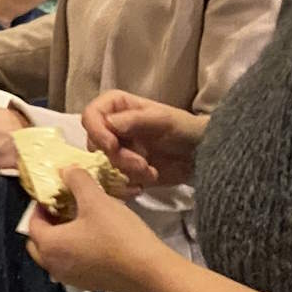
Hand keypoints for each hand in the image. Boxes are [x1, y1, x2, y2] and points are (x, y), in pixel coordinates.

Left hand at [26, 168, 178, 291]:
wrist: (150, 270)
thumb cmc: (118, 234)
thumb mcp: (95, 199)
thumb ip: (76, 181)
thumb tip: (65, 171)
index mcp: (50, 246)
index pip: (32, 224)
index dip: (40, 206)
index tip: (53, 194)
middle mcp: (54, 266)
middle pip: (39, 243)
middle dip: (47, 224)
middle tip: (63, 207)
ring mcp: (72, 279)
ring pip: (56, 255)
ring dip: (61, 238)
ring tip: (79, 220)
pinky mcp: (90, 284)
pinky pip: (72, 264)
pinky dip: (75, 250)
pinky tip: (94, 237)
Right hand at [80, 89, 207, 187]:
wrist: (200, 155)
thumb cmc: (183, 128)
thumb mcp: (162, 120)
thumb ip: (134, 120)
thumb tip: (108, 124)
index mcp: (116, 107)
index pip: (90, 115)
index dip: (96, 131)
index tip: (112, 146)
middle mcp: (111, 128)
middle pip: (95, 143)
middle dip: (118, 157)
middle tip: (141, 163)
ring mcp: (116, 150)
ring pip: (104, 164)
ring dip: (127, 171)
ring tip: (150, 171)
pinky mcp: (122, 171)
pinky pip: (112, 181)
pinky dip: (127, 185)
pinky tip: (145, 182)